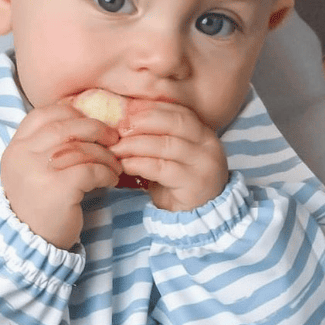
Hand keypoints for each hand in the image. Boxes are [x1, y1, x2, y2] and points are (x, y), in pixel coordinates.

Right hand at [0, 104, 120, 248]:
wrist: (30, 244)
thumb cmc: (38, 204)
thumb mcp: (32, 171)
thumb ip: (46, 148)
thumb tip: (85, 124)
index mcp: (16, 148)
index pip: (43, 115)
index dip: (71, 114)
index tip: (89, 124)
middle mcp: (23, 156)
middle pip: (66, 127)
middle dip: (95, 129)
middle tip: (113, 139)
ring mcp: (38, 171)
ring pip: (81, 148)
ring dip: (105, 155)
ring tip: (115, 166)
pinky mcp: (58, 189)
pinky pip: (91, 169)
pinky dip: (106, 172)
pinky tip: (110, 180)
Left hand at [110, 102, 227, 210]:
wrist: (196, 217)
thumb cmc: (178, 183)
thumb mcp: (171, 155)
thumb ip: (157, 136)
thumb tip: (126, 115)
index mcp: (204, 132)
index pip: (178, 110)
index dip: (151, 107)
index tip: (126, 110)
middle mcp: (209, 145)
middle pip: (174, 122)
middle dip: (142, 122)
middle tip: (118, 128)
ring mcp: (205, 165)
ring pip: (166, 145)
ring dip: (135, 144)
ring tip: (116, 149)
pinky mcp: (194, 184)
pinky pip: (161, 168)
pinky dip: (139, 164)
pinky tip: (125, 165)